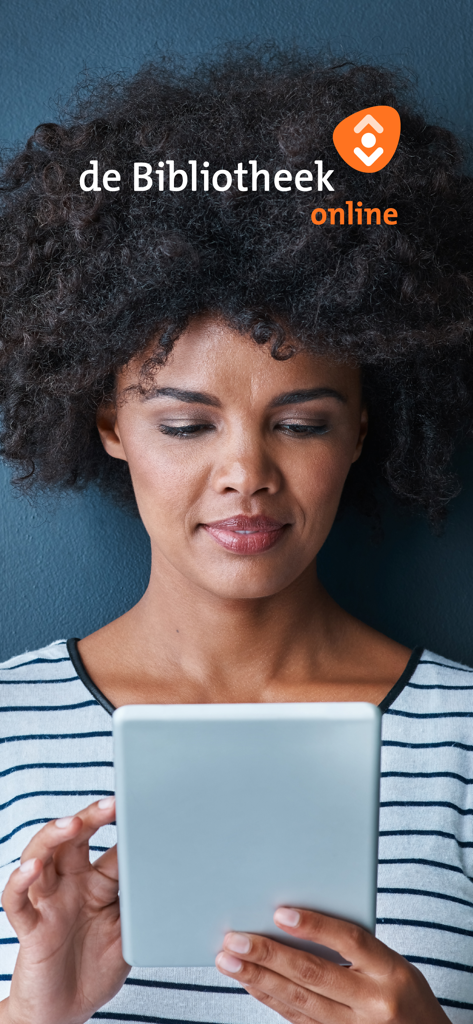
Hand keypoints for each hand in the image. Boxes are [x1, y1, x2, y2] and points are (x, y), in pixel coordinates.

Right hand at [1, 798, 128, 1023]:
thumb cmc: (96, 968)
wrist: (67, 1012)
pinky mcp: (30, 927)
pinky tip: (32, 869)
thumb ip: (138, 903)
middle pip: (74, 839)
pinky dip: (19, 882)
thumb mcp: (127, 932)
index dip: (124, 828)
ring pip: (42, 856)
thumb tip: (165, 873)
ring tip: (72, 823)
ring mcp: (48, 902)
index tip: (141, 806)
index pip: (110, 846)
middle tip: (110, 804)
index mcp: (97, 883)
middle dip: (90, 817)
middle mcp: (71, 885)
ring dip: (54, 836)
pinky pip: (16, 901)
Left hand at [215, 906, 449, 1022]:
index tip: (280, 913)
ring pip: (298, 1001)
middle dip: (269, 955)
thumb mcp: (393, 963)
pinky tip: (250, 983)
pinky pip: (297, 1019)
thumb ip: (354, 945)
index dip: (316, 926)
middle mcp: (374, 1004)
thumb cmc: (403, 991)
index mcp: (393, 973)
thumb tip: (294, 920)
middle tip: (235, 939)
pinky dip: (270, 999)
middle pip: (314, 974)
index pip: (351, 942)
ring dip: (258, 979)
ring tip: (229, 960)